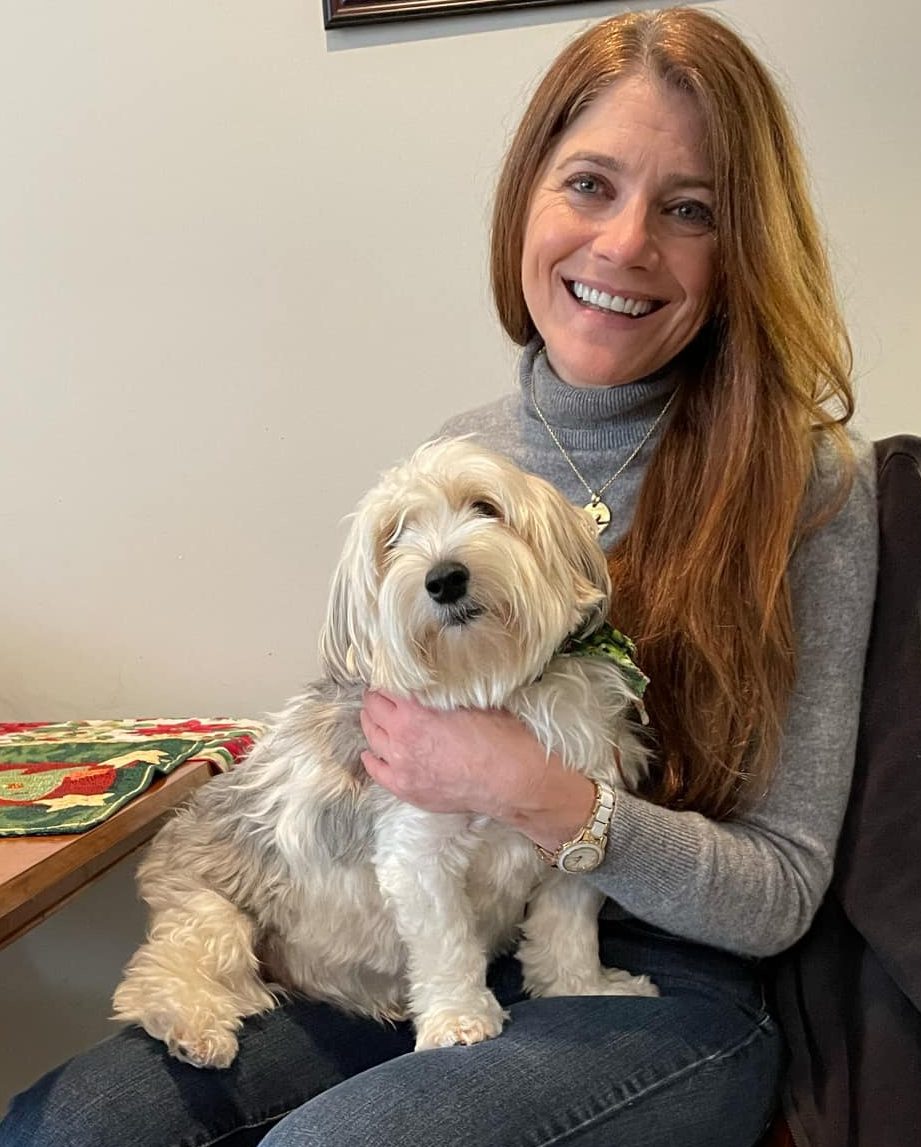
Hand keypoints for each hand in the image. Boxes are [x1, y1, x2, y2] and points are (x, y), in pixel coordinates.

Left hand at [359, 691, 596, 849]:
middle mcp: (400, 739)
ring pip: (372, 739)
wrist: (511, 779)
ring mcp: (401, 767)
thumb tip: (433, 685)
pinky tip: (372, 752)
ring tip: (375, 718)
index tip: (389, 681)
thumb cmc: (498, 737)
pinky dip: (372, 758)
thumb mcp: (470, 700)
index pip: (385, 691)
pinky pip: (376, 771)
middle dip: (375, 702)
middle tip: (380, 697)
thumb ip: (442, 694)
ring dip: (372, 726)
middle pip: (372, 712)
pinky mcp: (406, 789)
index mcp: (414, 713)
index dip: (386, 683)